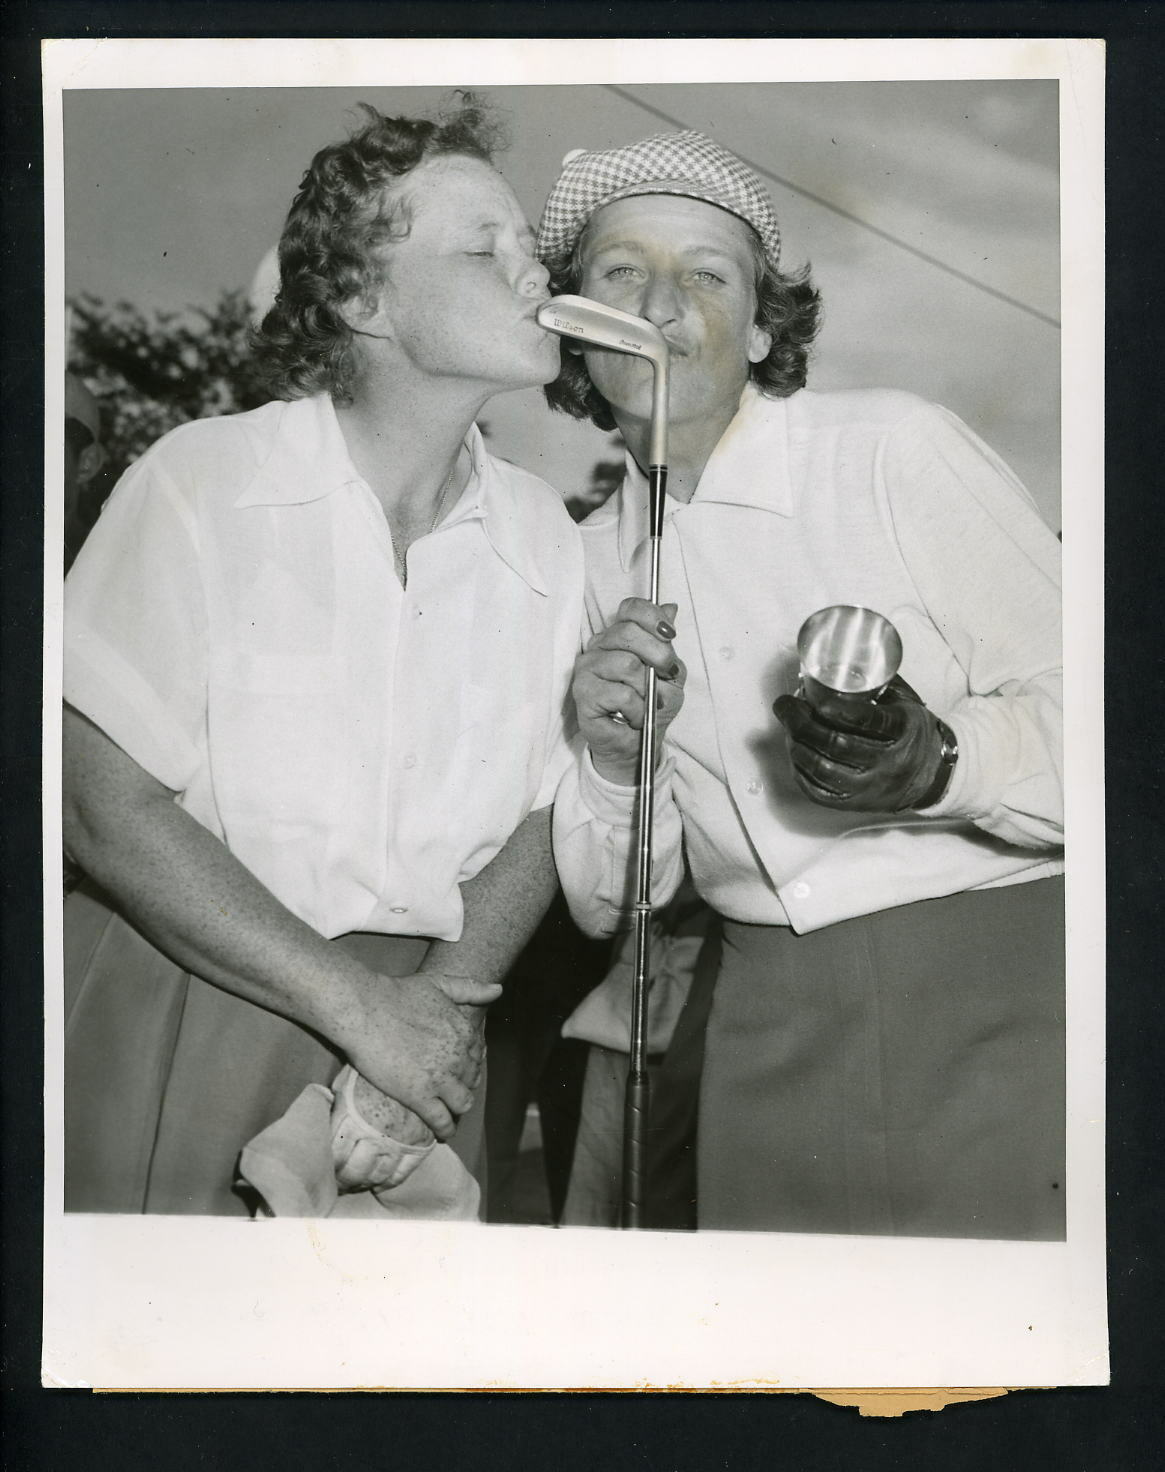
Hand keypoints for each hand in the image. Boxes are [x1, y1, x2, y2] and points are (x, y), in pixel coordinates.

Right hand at [334, 971, 499, 1139]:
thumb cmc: (398, 994)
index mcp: (465, 1032)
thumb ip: (471, 988)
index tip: (459, 1070)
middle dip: (463, 1085)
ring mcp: (440, 1078)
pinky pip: (442, 1121)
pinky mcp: (419, 1096)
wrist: (366, 1009)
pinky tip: (442, 1131)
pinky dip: (446, 1129)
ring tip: (447, 1110)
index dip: (469, 1065)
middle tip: (450, 1090)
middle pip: (471, 1081)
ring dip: (457, 1108)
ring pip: (462, 1103)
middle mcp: (458, 1057)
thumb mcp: (440, 983)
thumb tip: (498, 990)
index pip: (478, 1057)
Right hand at [572, 598, 685, 783]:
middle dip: (658, 654)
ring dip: (647, 690)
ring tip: (647, 704)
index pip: (630, 609)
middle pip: (627, 632)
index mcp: (617, 638)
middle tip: (666, 674)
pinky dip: (638, 709)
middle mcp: (598, 648)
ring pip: (626, 665)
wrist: (636, 745)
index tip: (671, 635)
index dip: (653, 617)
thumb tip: (671, 608)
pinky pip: (621, 694)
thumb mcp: (671, 674)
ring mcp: (587, 670)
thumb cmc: (651, 708)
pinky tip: (635, 717)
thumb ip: (667, 644)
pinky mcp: (583, 694)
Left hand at [772, 676, 946, 812]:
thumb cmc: (911, 732)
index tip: (817, 699)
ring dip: (797, 745)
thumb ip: (878, 682)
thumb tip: (840, 659)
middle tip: (785, 705)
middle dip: (803, 723)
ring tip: (788, 727)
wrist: (931, 775)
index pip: (871, 721)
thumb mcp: (906, 703)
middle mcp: (887, 762)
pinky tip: (795, 752)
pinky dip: (799, 771)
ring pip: (823, 770)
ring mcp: (870, 787)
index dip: (842, 711)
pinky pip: (818, 792)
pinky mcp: (855, 804)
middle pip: (837, 745)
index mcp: (903, 731)